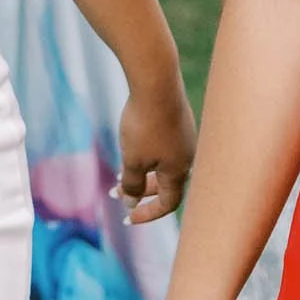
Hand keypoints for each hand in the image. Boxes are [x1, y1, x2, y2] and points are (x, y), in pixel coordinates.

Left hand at [114, 71, 195, 224]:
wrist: (156, 81)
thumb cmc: (144, 124)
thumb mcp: (132, 160)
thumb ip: (132, 184)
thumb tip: (130, 202)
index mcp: (179, 171)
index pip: (169, 203)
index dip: (148, 214)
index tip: (126, 218)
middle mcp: (187, 156)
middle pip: (166, 185)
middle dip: (139, 192)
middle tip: (113, 193)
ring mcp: (184, 137)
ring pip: (163, 165)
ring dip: (142, 172)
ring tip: (119, 171)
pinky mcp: (178, 120)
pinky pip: (164, 147)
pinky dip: (147, 154)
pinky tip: (131, 144)